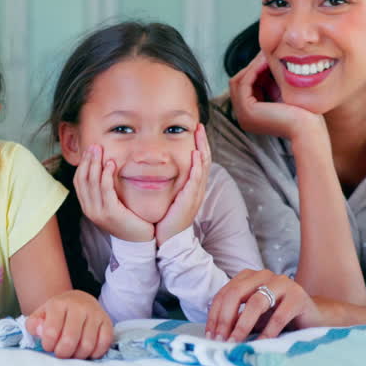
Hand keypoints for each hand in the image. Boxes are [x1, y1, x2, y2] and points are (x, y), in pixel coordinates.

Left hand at [26, 290, 113, 359]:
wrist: (78, 301)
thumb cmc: (56, 314)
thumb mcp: (40, 315)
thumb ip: (34, 325)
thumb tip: (40, 332)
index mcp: (59, 304)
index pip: (51, 331)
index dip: (48, 345)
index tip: (48, 346)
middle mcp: (79, 306)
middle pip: (70, 339)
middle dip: (63, 353)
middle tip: (60, 353)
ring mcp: (95, 313)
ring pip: (87, 344)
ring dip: (78, 355)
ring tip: (73, 353)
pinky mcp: (107, 322)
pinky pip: (103, 344)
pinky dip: (94, 353)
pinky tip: (87, 351)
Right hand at [74, 144, 154, 242]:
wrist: (139, 241)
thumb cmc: (128, 220)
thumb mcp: (112, 205)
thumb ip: (105, 191)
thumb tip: (105, 169)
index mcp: (88, 207)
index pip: (78, 181)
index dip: (83, 165)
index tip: (89, 151)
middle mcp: (89, 209)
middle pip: (83, 180)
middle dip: (88, 161)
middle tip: (94, 146)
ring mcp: (98, 212)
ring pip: (92, 183)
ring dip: (95, 164)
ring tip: (100, 151)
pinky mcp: (111, 213)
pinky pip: (105, 190)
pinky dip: (106, 175)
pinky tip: (110, 164)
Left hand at [155, 124, 210, 244]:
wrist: (169, 239)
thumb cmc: (167, 219)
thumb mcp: (170, 197)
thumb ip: (169, 184)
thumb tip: (161, 170)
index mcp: (192, 187)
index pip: (199, 162)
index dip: (199, 146)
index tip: (195, 131)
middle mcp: (197, 189)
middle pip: (204, 160)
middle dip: (202, 142)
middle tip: (199, 126)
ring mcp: (195, 194)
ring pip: (203, 167)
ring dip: (202, 148)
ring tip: (199, 133)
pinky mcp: (190, 200)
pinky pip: (196, 180)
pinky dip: (197, 166)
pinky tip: (196, 155)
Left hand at [205, 269, 324, 341]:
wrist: (313, 316)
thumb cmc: (278, 316)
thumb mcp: (253, 316)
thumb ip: (236, 318)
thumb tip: (214, 333)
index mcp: (248, 276)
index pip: (224, 293)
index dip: (215, 315)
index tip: (210, 335)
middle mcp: (263, 275)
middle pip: (236, 294)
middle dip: (224, 319)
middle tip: (219, 340)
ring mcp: (282, 283)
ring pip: (256, 303)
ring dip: (242, 325)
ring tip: (234, 343)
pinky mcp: (298, 296)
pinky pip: (279, 316)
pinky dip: (267, 332)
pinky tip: (261, 344)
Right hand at [228, 51, 325, 141]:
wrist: (309, 131)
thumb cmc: (303, 115)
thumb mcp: (283, 96)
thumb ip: (272, 84)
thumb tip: (266, 61)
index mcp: (250, 116)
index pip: (245, 87)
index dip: (254, 71)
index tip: (268, 57)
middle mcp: (242, 117)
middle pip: (237, 83)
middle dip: (251, 66)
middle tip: (266, 52)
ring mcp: (242, 115)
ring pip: (237, 81)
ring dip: (251, 66)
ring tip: (267, 55)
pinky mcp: (247, 110)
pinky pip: (244, 83)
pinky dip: (253, 70)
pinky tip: (267, 61)